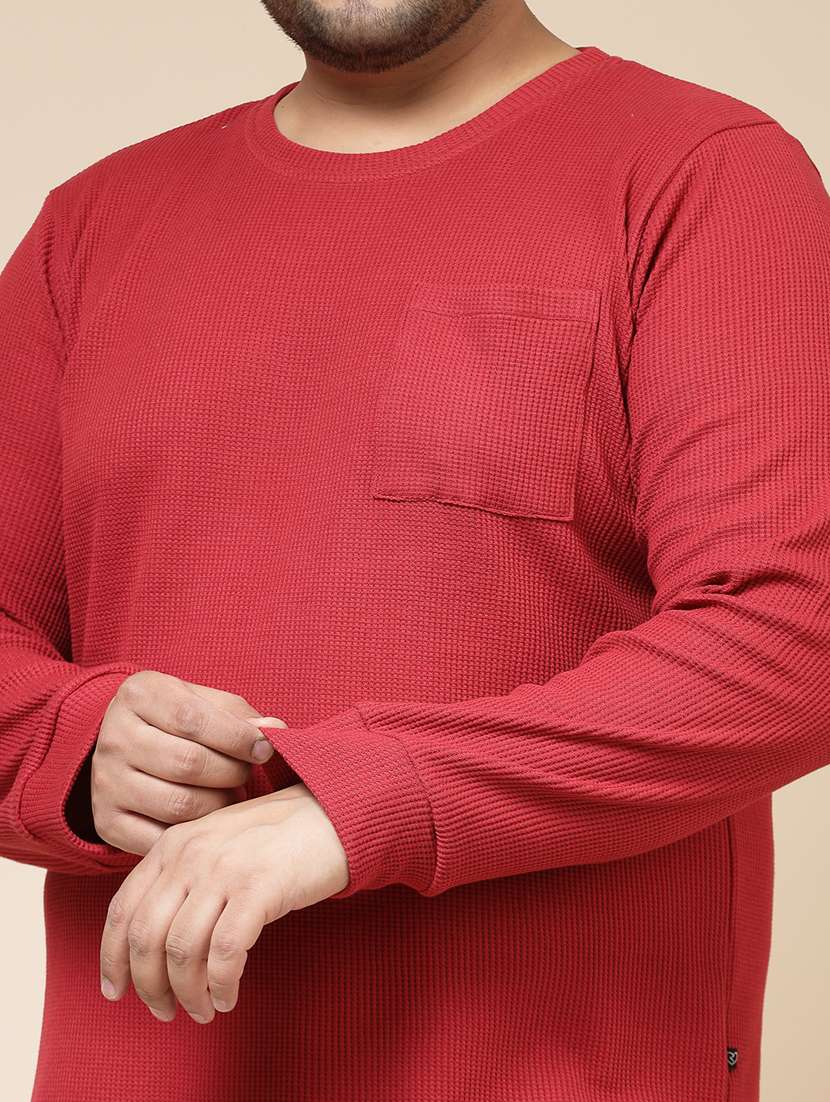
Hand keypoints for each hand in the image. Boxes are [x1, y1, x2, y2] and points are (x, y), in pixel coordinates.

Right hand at [90, 669, 286, 853]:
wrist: (124, 744)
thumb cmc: (177, 719)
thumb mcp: (203, 701)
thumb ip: (239, 716)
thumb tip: (275, 731)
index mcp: (139, 695)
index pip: (193, 719)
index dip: (237, 738)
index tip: (265, 749)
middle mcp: (114, 738)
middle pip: (188, 764)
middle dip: (232, 772)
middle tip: (245, 773)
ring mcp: (106, 782)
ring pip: (179, 805)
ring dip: (219, 804)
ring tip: (229, 795)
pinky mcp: (107, 821)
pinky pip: (161, 839)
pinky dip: (193, 833)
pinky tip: (206, 818)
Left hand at [99, 783, 348, 1021]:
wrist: (336, 811)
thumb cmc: (279, 837)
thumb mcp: (217, 844)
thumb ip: (182, 877)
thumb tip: (150, 942)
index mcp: (173, 843)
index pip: (122, 909)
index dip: (112, 958)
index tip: (116, 991)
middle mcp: (191, 854)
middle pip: (145, 938)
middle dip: (149, 986)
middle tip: (165, 1011)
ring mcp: (225, 869)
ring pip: (181, 951)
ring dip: (188, 993)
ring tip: (203, 1010)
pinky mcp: (260, 887)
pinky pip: (225, 953)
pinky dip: (221, 985)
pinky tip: (229, 996)